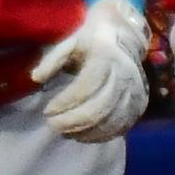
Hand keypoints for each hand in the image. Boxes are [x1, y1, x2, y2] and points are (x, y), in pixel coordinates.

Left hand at [31, 0, 152, 140]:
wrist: (122, 38)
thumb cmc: (90, 43)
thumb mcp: (69, 43)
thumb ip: (52, 60)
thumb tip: (36, 78)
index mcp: (106, 56)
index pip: (86, 86)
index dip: (65, 102)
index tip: (47, 110)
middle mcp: (124, 75)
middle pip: (99, 108)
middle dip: (72, 121)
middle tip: (52, 125)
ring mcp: (135, 92)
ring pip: (110, 121)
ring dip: (85, 131)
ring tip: (64, 131)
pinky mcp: (138, 106)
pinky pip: (120, 128)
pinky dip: (100, 136)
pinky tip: (81, 135)